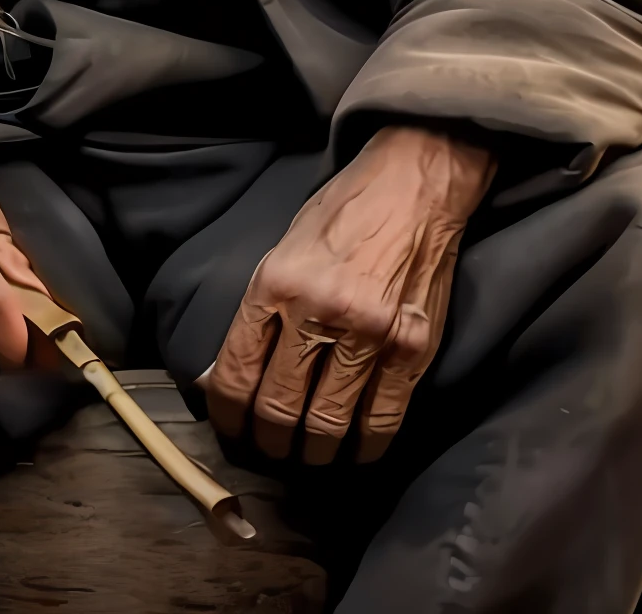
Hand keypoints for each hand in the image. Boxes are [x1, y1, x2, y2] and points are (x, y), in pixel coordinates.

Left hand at [204, 124, 494, 464]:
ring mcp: (369, 334)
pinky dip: (364, 447)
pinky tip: (354, 452)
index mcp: (276, 283)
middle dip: (267, 442)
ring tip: (306, 457)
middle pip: (279, 407)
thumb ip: (260, 310)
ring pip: (328, 423)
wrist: (414, 184)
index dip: (227, 415)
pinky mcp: (411, 349)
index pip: (236, 372)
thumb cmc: (344, 211)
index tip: (230, 429)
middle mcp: (318, 312)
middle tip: (267, 451)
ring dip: (312, 452)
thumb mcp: (284, 248)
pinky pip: (382, 420)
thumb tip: (228, 373)